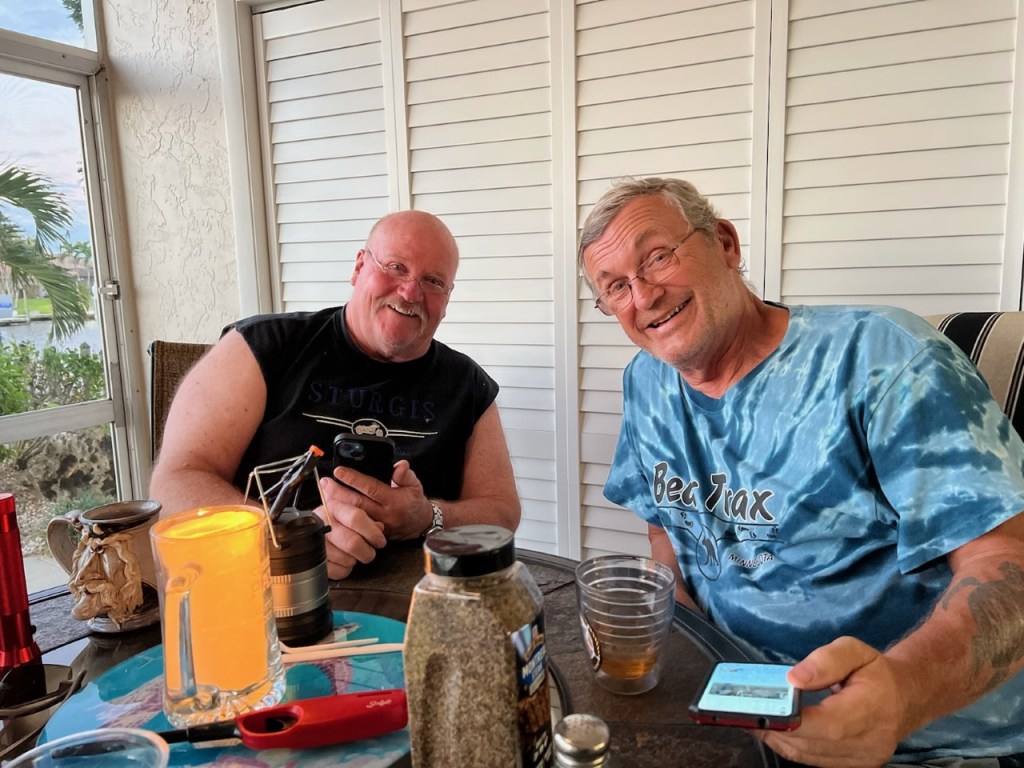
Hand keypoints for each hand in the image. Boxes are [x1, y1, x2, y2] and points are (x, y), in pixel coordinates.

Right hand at [314, 476, 386, 579]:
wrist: (310, 532)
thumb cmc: (337, 524)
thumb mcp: (352, 515)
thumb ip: (367, 521)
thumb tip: (379, 529)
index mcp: (334, 508)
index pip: (356, 518)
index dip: (373, 533)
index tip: (380, 541)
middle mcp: (323, 524)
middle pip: (352, 542)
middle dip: (367, 552)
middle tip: (370, 553)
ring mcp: (316, 543)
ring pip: (346, 559)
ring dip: (355, 560)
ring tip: (353, 555)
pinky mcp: (313, 562)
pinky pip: (337, 571)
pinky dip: (345, 570)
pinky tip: (343, 562)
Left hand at [330, 459, 432, 540]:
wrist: (418, 525)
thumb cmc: (414, 502)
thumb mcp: (415, 485)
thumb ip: (406, 475)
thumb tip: (400, 465)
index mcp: (395, 500)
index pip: (371, 488)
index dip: (354, 479)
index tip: (339, 471)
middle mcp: (384, 514)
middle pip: (357, 503)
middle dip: (338, 492)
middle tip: (325, 482)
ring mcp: (377, 526)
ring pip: (353, 515)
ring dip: (337, 504)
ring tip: (324, 493)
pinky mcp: (371, 533)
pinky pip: (353, 525)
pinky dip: (341, 516)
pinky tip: (331, 508)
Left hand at [757, 637, 916, 767]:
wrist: (907, 697)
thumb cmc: (876, 672)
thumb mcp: (855, 650)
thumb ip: (825, 661)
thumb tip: (793, 678)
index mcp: (871, 709)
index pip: (828, 724)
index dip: (792, 720)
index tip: (762, 707)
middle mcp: (869, 741)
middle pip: (812, 744)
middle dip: (775, 728)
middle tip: (745, 711)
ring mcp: (863, 759)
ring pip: (809, 757)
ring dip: (779, 739)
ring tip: (754, 719)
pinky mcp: (856, 766)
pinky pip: (816, 761)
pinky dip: (793, 746)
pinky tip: (776, 731)